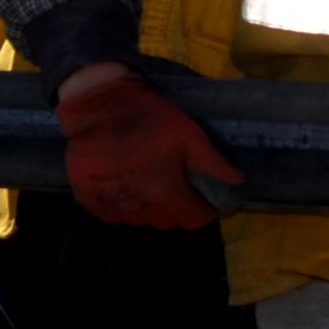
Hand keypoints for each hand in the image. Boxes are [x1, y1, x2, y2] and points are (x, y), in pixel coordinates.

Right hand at [54, 63, 238, 230]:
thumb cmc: (149, 119)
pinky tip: (125, 187)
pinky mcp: (88, 199)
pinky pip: (113, 215)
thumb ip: (213, 164)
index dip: (204, 210)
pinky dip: (123, 207)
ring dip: (150, 209)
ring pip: (140, 220)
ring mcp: (110, 204)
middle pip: (167, 222)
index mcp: (164, 191)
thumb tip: (239, 186)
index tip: (204, 199)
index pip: (195, 220)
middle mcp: (138, 206)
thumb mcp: (189, 135)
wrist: (98, 106)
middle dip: (178, 209)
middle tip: (176, 186)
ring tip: (149, 184)